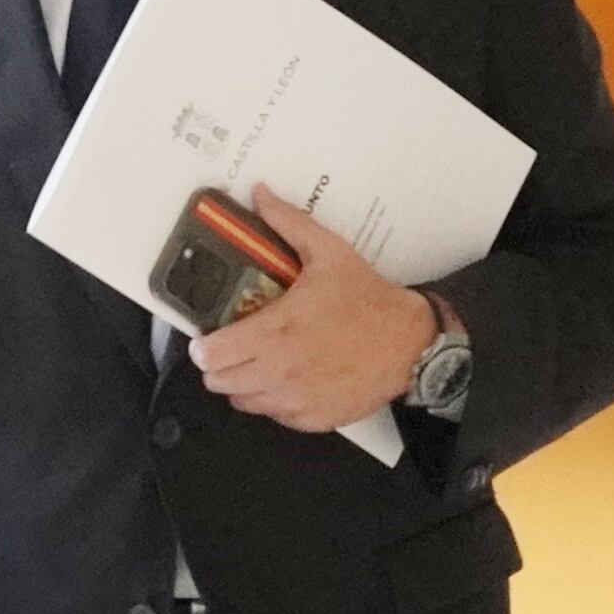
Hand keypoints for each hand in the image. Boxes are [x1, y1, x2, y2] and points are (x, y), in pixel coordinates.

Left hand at [190, 188, 434, 433]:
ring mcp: (295, 399)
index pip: (211, 355)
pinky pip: (274, 416)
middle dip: (219, 365)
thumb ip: (288, 223)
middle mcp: (280, 370)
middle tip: (231, 348)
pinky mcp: (312, 417)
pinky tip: (286, 379)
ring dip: (242, 384)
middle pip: (219, 382)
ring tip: (258, 362)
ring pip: (243, 402)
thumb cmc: (369, 301)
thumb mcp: (328, 253)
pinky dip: (272, 401)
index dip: (204, 346)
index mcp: (275, 331)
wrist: (410, 342)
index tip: (208, 338)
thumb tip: (261, 196)